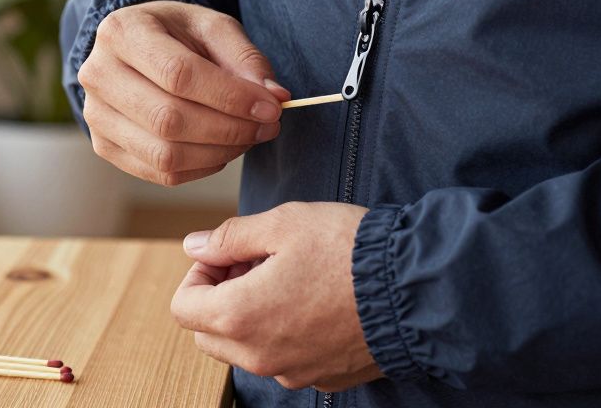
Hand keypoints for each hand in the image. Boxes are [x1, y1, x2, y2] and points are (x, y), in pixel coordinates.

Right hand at [77, 1, 290, 185]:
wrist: (136, 47)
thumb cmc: (177, 34)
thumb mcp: (212, 27)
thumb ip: (245, 58)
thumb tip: (274, 97)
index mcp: (121, 32)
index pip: (178, 74)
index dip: (230, 97)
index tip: (271, 107)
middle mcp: (98, 74)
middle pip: (168, 119)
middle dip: (229, 129)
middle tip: (267, 126)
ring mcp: (96, 115)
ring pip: (164, 154)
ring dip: (219, 153)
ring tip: (248, 138)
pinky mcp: (105, 146)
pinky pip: (159, 172)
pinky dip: (201, 167)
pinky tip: (220, 149)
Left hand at [171, 202, 382, 390]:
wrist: (417, 289)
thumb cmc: (349, 250)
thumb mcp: (283, 223)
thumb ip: (229, 237)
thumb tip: (194, 246)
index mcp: (239, 316)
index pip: (183, 307)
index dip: (198, 274)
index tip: (229, 254)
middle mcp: (259, 355)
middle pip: (209, 333)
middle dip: (220, 296)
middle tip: (257, 262)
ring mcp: (292, 372)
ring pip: (246, 350)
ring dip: (251, 316)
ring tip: (290, 278)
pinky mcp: (323, 378)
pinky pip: (285, 359)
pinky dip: (286, 334)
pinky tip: (316, 301)